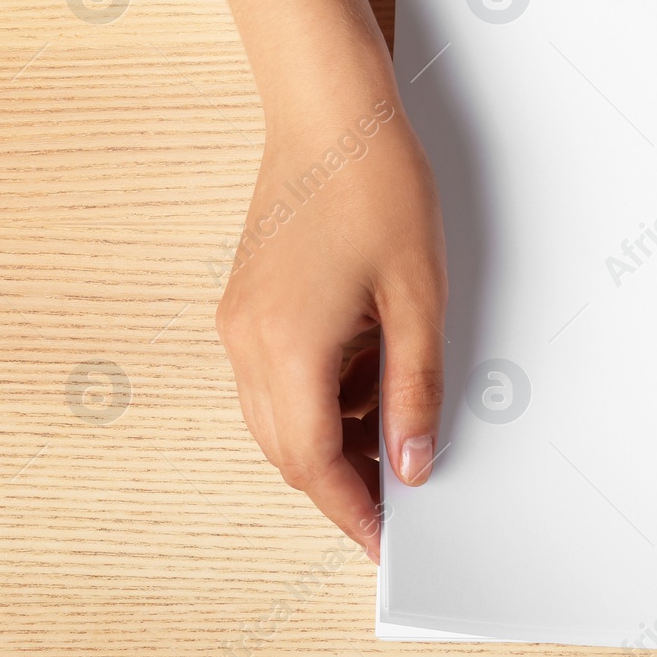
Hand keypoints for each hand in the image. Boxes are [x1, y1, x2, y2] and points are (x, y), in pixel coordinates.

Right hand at [214, 84, 446, 561]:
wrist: (330, 114)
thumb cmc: (376, 187)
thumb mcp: (418, 299)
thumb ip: (414, 388)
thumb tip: (410, 461)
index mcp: (287, 347)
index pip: (313, 463)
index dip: (350, 511)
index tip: (382, 542)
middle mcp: (247, 342)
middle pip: (288, 448)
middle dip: (342, 480)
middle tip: (400, 491)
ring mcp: (239, 320)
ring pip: (278, 415)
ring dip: (332, 435)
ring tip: (396, 421)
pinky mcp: (246, 301)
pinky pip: (275, 375)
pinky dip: (319, 393)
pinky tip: (368, 371)